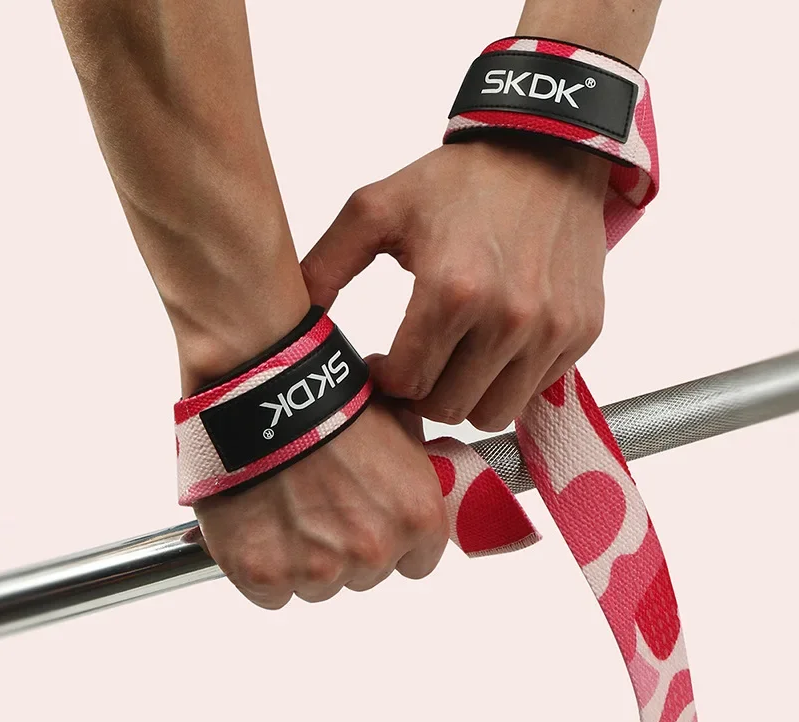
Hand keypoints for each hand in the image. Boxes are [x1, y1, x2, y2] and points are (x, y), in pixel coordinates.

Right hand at [194, 402, 448, 608]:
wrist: (263, 392)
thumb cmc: (327, 399)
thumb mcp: (397, 417)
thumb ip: (417, 461)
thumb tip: (431, 468)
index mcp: (417, 517)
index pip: (418, 562)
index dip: (393, 541)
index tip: (370, 520)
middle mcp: (374, 550)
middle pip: (366, 575)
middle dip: (346, 546)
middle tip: (319, 501)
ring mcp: (318, 568)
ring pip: (317, 586)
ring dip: (303, 558)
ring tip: (285, 506)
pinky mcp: (264, 574)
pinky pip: (270, 592)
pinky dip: (262, 567)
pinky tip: (258, 524)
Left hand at [302, 138, 610, 430]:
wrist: (547, 152)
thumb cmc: (459, 182)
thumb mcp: (376, 209)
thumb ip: (324, 265)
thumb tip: (294, 324)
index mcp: (452, 289)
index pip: (407, 383)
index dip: (383, 381)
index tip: (379, 364)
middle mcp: (510, 318)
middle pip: (449, 408)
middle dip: (420, 396)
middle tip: (412, 369)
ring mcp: (553, 330)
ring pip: (494, 413)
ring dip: (464, 397)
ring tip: (451, 363)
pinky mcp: (582, 332)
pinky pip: (535, 390)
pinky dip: (508, 381)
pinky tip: (492, 347)